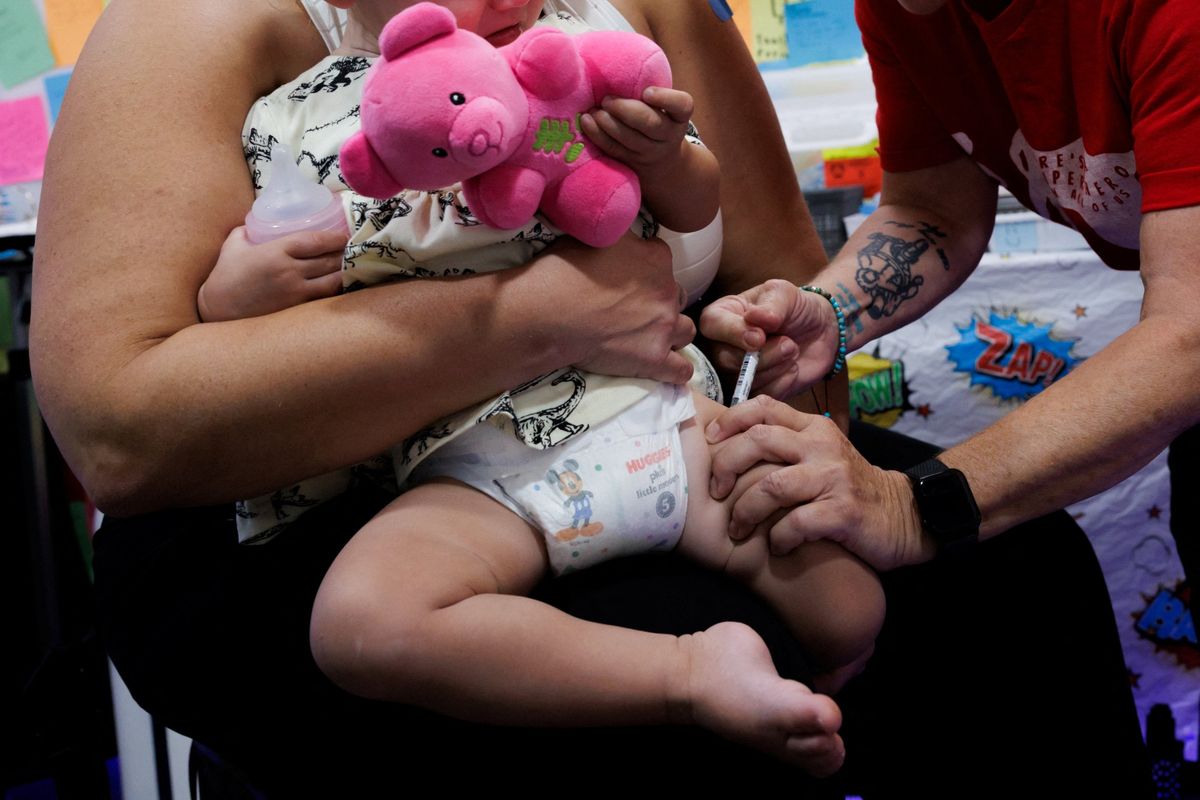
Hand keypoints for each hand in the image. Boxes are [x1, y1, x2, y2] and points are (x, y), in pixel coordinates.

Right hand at [197, 226, 345, 321]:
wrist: (217, 309)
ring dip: (345, 272)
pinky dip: (335, 289)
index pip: (314, 241)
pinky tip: (341, 283)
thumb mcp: (234, 244)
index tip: (345, 234)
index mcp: (276, 252)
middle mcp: (289, 272)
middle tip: (355, 247)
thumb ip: (249, 229)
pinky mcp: (296, 308)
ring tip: (353, 265)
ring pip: (332, 281)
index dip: (334, 237)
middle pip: (328, 260)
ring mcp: (295, 292)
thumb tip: (260, 220)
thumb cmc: (225, 275)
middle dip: (344, 253)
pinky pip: (324, 297)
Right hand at [547, 234, 694, 384]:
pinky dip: (674, 370)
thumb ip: (619, 236)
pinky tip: (662, 367)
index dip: (645, 270)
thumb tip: (620, 227)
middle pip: (676, 296)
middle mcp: (667, 290)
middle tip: (634, 310)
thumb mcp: (594, 234)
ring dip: (671, 333)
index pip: (661, 259)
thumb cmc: (563, 271)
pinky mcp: (654, 359)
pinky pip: (680, 370)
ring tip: (649, 337)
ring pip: (685, 330)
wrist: (549, 313)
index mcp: (655, 257)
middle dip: (660, 302)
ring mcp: (664, 327)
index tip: (626, 278)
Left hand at [580, 86, 693, 175]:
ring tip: (594, 110)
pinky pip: (614, 149)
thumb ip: (650, 90)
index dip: (665, 98)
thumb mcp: (664, 107)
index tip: (646, 91)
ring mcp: (650, 152)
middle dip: (625, 110)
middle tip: (607, 99)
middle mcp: (668, 135)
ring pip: (629, 139)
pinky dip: (598, 135)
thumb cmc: (658, 118)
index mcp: (679, 117)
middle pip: (650, 123)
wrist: (663, 160)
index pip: (682, 105)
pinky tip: (587, 121)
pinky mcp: (632, 162)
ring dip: (607, 122)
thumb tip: (615, 57)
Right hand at [700, 279, 839, 399]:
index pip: (712, 326)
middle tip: (789, 345)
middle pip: (726, 359)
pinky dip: (782, 382)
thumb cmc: (795, 308)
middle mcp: (720, 346)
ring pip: (743, 381)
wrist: (820, 332)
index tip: (760, 336)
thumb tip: (754, 317)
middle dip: (762, 355)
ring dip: (775, 367)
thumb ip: (771, 305)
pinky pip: (761, 395)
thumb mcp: (785, 294)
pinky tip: (792, 368)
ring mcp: (734, 373)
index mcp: (720, 316)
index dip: (734, 333)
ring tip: (792, 351)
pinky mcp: (752, 392)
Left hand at [706, 396, 933, 570]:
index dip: (729, 421)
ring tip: (739, 530)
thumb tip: (728, 444)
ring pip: (772, 486)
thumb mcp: (819, 455)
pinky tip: (777, 547)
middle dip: (726, 467)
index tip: (709, 443)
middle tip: (717, 493)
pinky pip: (796, 523)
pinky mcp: (844, 511)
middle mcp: (822, 446)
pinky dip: (779, 538)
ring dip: (746, 511)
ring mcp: (834, 477)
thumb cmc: (847, 488)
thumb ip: (785, 446)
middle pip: (758, 441)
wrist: (902, 516)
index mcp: (812, 428)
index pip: (763, 407)